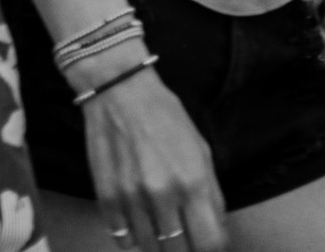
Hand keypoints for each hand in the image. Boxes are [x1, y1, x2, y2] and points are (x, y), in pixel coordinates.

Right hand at [81, 63, 227, 251]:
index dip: (211, 247)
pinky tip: (136, 216)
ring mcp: (132, 198)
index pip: (210, 244)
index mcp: (192, 181)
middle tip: (182, 230)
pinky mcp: (106, 197)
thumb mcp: (200, 148)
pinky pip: (121, 238)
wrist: (119, 89)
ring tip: (158, 221)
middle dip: (185, 246)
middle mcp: (162, 195)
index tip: (205, 239)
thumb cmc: (164, 115)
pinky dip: (130, 234)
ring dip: (156, 241)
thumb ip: (212, 194)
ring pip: (149, 248)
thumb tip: (218, 231)